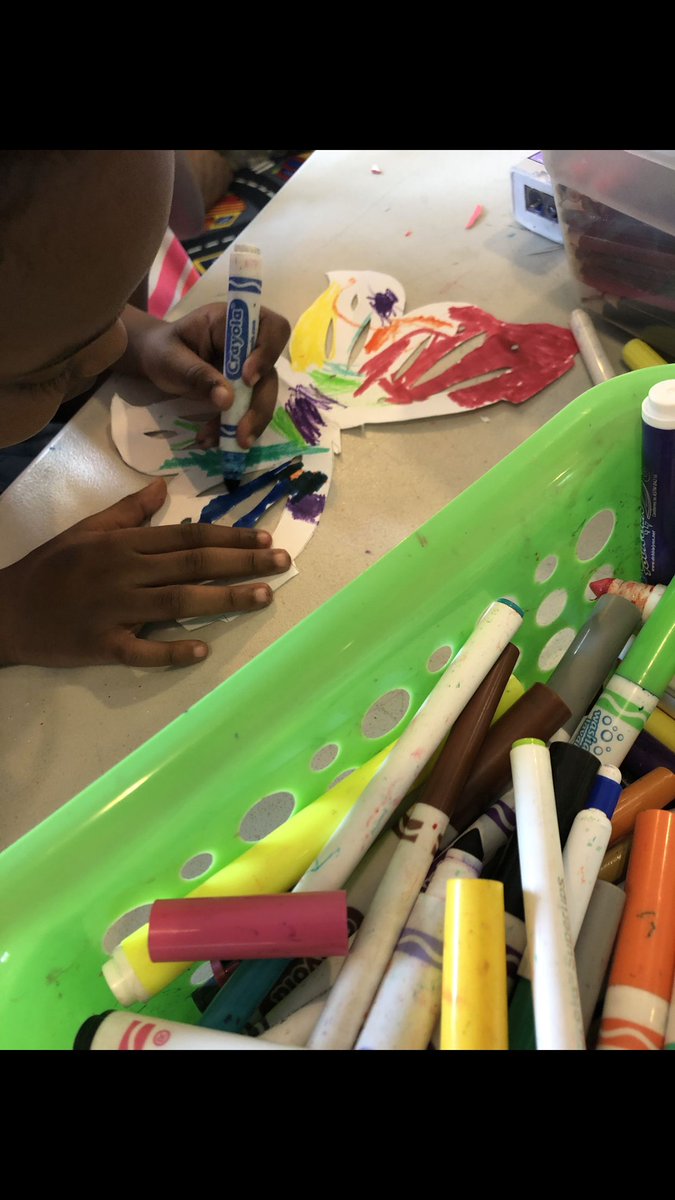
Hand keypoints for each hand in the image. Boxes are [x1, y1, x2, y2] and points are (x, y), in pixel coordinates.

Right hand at [0, 479, 290, 667]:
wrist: (7, 610)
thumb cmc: (51, 567)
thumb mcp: (87, 529)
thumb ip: (128, 510)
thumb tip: (164, 484)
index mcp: (123, 543)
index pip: (187, 537)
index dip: (229, 536)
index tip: (264, 538)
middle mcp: (124, 572)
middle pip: (193, 565)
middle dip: (242, 562)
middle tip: (282, 562)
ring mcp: (114, 610)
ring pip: (178, 603)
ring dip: (224, 600)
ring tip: (263, 596)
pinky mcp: (102, 645)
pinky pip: (141, 651)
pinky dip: (171, 652)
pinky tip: (202, 651)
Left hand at [120, 303, 290, 448]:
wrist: (156, 360)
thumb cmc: (163, 350)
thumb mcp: (172, 359)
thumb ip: (198, 375)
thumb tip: (226, 400)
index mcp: (232, 322)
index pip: (271, 328)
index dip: (266, 353)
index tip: (247, 379)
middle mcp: (248, 345)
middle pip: (270, 373)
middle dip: (259, 406)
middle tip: (242, 432)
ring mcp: (248, 368)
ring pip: (263, 397)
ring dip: (249, 423)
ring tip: (228, 443)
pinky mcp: (243, 390)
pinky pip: (247, 411)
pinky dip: (234, 429)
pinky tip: (212, 439)